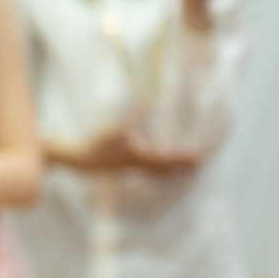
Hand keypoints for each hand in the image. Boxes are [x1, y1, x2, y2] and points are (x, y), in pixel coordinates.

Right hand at [52, 128, 198, 175]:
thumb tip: (149, 104)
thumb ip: (134, 117)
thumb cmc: (97, 144)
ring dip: (172, 171)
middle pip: (165, 168)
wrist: (81, 160)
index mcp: (139, 156)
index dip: (182, 157)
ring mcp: (132, 168)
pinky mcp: (126, 168)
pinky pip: (148, 172)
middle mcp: (138, 164)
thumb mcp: (115, 127)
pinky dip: (159, 172)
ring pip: (157, 173)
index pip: (166, 158)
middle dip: (181, 166)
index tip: (197, 156)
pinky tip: (161, 172)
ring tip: (185, 171)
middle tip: (197, 164)